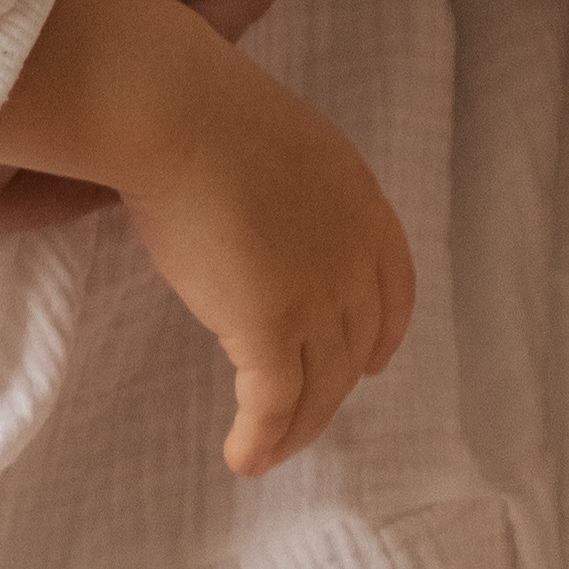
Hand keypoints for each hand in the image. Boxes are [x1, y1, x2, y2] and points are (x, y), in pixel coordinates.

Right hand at [0, 0, 416, 474]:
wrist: (175, 114)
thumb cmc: (203, 112)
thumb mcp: (279, 145)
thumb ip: (290, 192)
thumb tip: (259, 216)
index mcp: (361, 201)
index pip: (393, 285)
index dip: (383, 331)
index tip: (373, 364)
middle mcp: (353, 254)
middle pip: (353, 344)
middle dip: (333, 390)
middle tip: (304, 417)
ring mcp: (316, 296)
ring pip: (318, 386)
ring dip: (295, 428)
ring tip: (267, 451)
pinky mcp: (270, 331)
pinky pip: (273, 406)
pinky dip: (260, 440)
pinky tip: (241, 456)